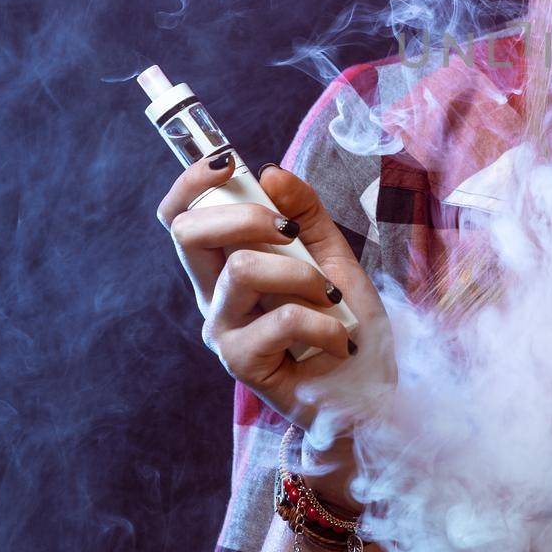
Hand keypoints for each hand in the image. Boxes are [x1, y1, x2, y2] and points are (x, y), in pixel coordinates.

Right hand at [156, 156, 396, 436]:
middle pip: (189, 233)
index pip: (181, 217)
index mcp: (226, 265)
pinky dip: (324, 322)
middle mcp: (214, 296)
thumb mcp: (333, 255)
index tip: (225, 160)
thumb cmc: (347, 324)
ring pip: (243, 270)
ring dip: (301, 275)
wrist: (370, 391)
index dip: (190, 182)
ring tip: (328, 299)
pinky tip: (338, 342)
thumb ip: (306, 212)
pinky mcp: (241, 364)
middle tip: (291, 233)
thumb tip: (269, 171)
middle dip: (247, 216)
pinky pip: (280, 319)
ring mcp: (223, 331)